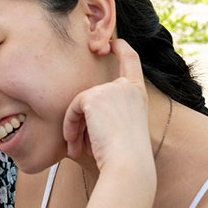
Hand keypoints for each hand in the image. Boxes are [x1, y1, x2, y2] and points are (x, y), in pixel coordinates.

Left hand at [61, 39, 153, 172]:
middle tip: (79, 145)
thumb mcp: (119, 129)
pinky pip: (73, 108)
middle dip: (81, 120)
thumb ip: (105, 114)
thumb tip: (79, 113)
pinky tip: (74, 143)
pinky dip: (69, 125)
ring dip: (74, 126)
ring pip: (81, 103)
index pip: (131, 61)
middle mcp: (126, 87)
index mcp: (137, 94)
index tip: (111, 42)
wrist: (128, 165)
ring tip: (76, 148)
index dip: (121, 48)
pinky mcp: (94, 97)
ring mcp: (111, 89)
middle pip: (92, 94)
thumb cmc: (123, 157)